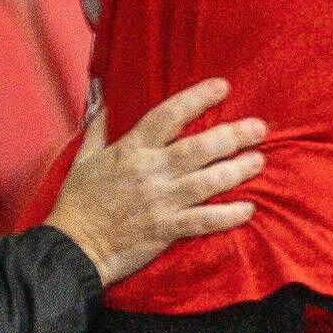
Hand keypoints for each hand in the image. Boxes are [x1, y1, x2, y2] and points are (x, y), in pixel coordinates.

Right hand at [44, 78, 265, 286]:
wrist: (74, 246)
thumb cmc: (77, 202)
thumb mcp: (83, 158)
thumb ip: (98, 128)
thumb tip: (104, 97)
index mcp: (131, 150)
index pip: (168, 115)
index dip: (197, 98)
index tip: (222, 86)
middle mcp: (150, 172)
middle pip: (199, 148)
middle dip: (233, 135)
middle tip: (259, 128)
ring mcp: (161, 202)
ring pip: (208, 182)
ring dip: (237, 170)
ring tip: (258, 160)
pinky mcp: (166, 229)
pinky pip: (204, 220)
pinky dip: (228, 215)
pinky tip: (248, 208)